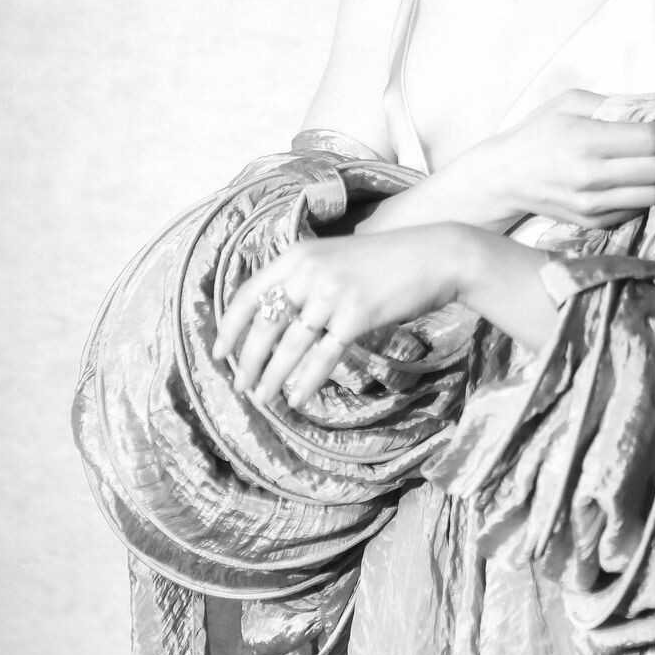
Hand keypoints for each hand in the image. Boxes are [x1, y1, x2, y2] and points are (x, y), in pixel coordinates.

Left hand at [213, 224, 466, 410]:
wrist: (435, 256)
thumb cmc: (387, 260)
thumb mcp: (335, 257)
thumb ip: (305, 277)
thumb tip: (278, 314)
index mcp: (297, 255)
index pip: (248, 293)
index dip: (229, 327)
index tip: (219, 352)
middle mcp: (309, 272)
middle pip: (265, 325)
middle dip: (248, 361)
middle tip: (241, 386)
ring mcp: (332, 294)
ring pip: (290, 346)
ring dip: (273, 377)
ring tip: (264, 398)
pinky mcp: (356, 316)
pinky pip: (323, 356)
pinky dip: (307, 381)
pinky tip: (297, 398)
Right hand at [437, 89, 654, 229]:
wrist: (505, 176)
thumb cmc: (538, 133)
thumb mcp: (569, 102)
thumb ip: (611, 103)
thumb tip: (651, 111)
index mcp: (585, 140)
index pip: (650, 140)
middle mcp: (590, 176)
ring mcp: (591, 204)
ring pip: (653, 194)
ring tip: (647, 163)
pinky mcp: (592, 221)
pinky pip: (635, 210)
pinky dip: (640, 194)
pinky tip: (628, 180)